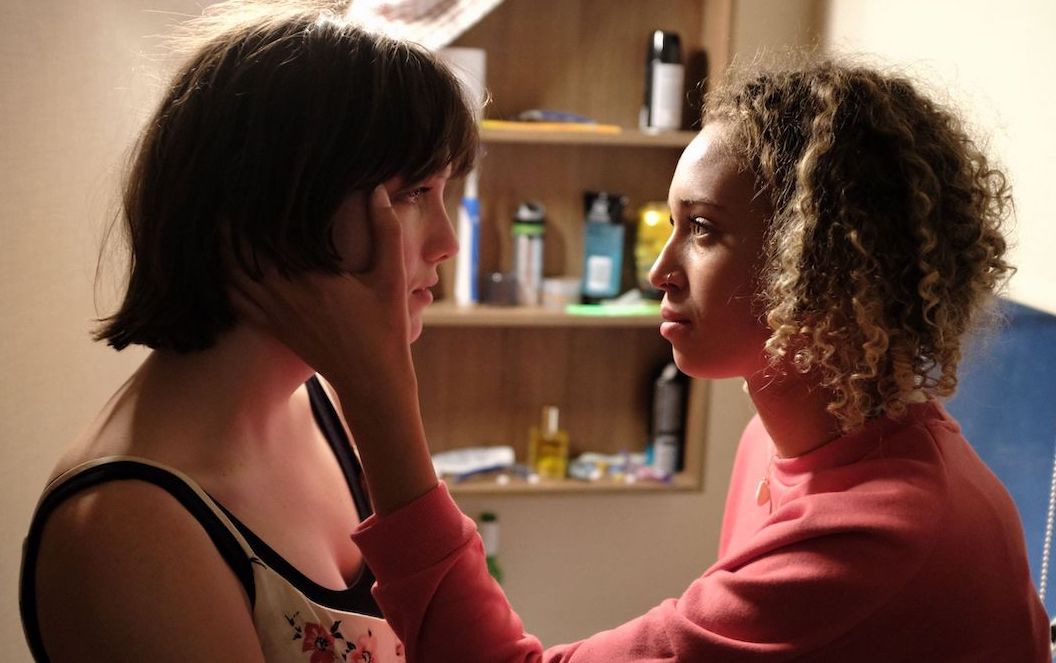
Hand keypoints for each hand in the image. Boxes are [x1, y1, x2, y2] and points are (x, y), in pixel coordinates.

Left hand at [229, 185, 436, 513]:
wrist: (372, 380)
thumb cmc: (385, 328)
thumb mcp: (391, 278)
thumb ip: (386, 232)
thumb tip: (377, 191)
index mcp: (312, 278)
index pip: (271, 236)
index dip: (252, 212)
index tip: (243, 188)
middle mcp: (286, 295)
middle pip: (242, 254)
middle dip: (229, 228)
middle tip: (221, 200)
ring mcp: (276, 315)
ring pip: (233, 277)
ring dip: (222, 252)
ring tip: (214, 227)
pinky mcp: (274, 329)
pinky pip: (238, 303)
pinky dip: (225, 282)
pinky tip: (222, 268)